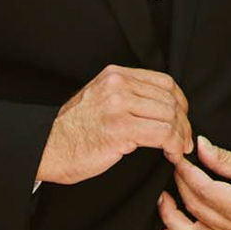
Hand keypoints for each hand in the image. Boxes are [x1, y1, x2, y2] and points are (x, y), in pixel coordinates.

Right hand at [36, 65, 191, 185]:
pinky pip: (163, 133)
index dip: (181, 102)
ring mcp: (118, 105)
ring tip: (178, 149)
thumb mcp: (100, 99)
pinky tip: (171, 154)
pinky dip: (174, 145)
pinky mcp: (120, 128)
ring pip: (170, 116)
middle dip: (184, 123)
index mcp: (115, 75)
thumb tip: (162, 107)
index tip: (183, 119)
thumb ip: (127, 95)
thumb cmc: (72, 131)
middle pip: (170, 99)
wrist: (45, 149)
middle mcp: (118, 85)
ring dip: (181, 136)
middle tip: (185, 140)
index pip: (165, 82)